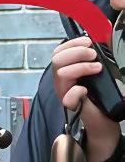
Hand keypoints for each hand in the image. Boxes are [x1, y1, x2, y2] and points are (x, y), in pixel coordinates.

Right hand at [51, 36, 119, 161]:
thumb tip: (98, 40)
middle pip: (57, 59)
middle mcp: (62, 82)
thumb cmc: (100, 97)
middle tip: (92, 56)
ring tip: (96, 69)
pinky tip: (86, 91)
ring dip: (80, 67)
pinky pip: (68, 96)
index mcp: (67, 71)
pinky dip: (77, 90)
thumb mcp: (97, 72)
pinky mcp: (71, 106)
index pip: (59, 52)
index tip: (88, 42)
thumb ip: (93, 58)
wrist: (104, 120)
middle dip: (76, 52)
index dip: (72, 43)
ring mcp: (65, 94)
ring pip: (61, 73)